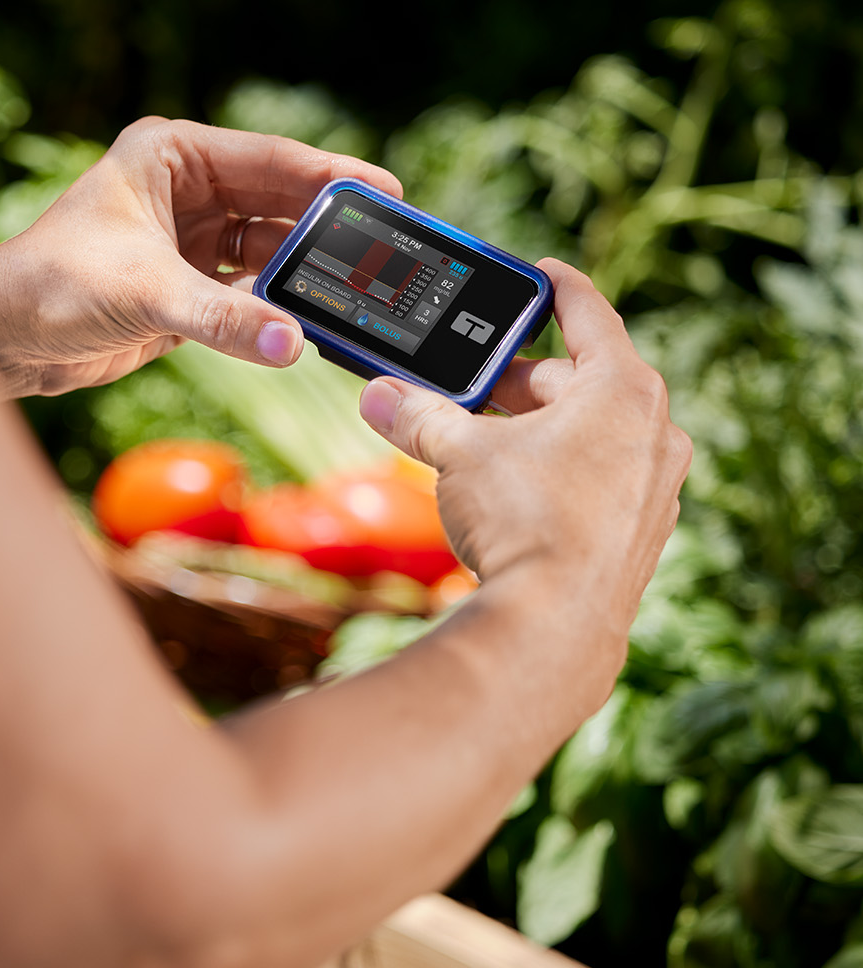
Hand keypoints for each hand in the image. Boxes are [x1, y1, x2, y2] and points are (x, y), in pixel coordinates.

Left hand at [0, 117, 401, 397]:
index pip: (271, 160)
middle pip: (279, 203)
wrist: (7, 339)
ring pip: (269, 249)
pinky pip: (250, 291)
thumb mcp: (144, 295)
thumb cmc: (51, 287)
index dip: (331, 176)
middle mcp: (186, 192)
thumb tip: (289, 341)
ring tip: (358, 292)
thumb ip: (221, 317)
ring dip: (306, 272)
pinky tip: (311, 320)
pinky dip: (277, 306)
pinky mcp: (188, 287)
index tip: (386, 192)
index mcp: (173, 157)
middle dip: (328, 229)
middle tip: (387, 251)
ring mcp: (190, 240)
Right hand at [358, 259, 691, 658]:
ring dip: (539, 429)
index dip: (555, 288)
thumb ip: (418, 416)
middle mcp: (655, 432)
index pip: (589, 314)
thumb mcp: (458, 454)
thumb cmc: (521, 521)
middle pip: (581, 382)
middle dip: (521, 380)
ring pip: (591, 435)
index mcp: (622, 389)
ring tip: (482, 442)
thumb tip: (379, 395)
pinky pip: (600, 481)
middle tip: (471, 384)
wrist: (554, 626)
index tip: (538, 274)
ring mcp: (656, 488)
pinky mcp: (643, 535)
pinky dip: (560, 472)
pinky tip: (516, 494)